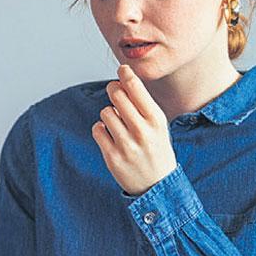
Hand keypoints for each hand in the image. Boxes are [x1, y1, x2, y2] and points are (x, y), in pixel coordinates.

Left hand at [92, 64, 177, 195]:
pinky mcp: (112, 157)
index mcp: (156, 120)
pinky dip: (101, 130)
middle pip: (117, 95)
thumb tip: (122, 79)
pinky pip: (97, 129)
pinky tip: (111, 136)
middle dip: (114, 90)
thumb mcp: (158, 125)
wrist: (158, 185)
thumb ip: (142, 104)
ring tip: (118, 124)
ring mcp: (126, 145)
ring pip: (105, 112)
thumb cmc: (156, 149)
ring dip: (108, 114)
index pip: (135, 87)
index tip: (122, 70)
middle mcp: (142, 131)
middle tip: (115, 93)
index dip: (125, 74)